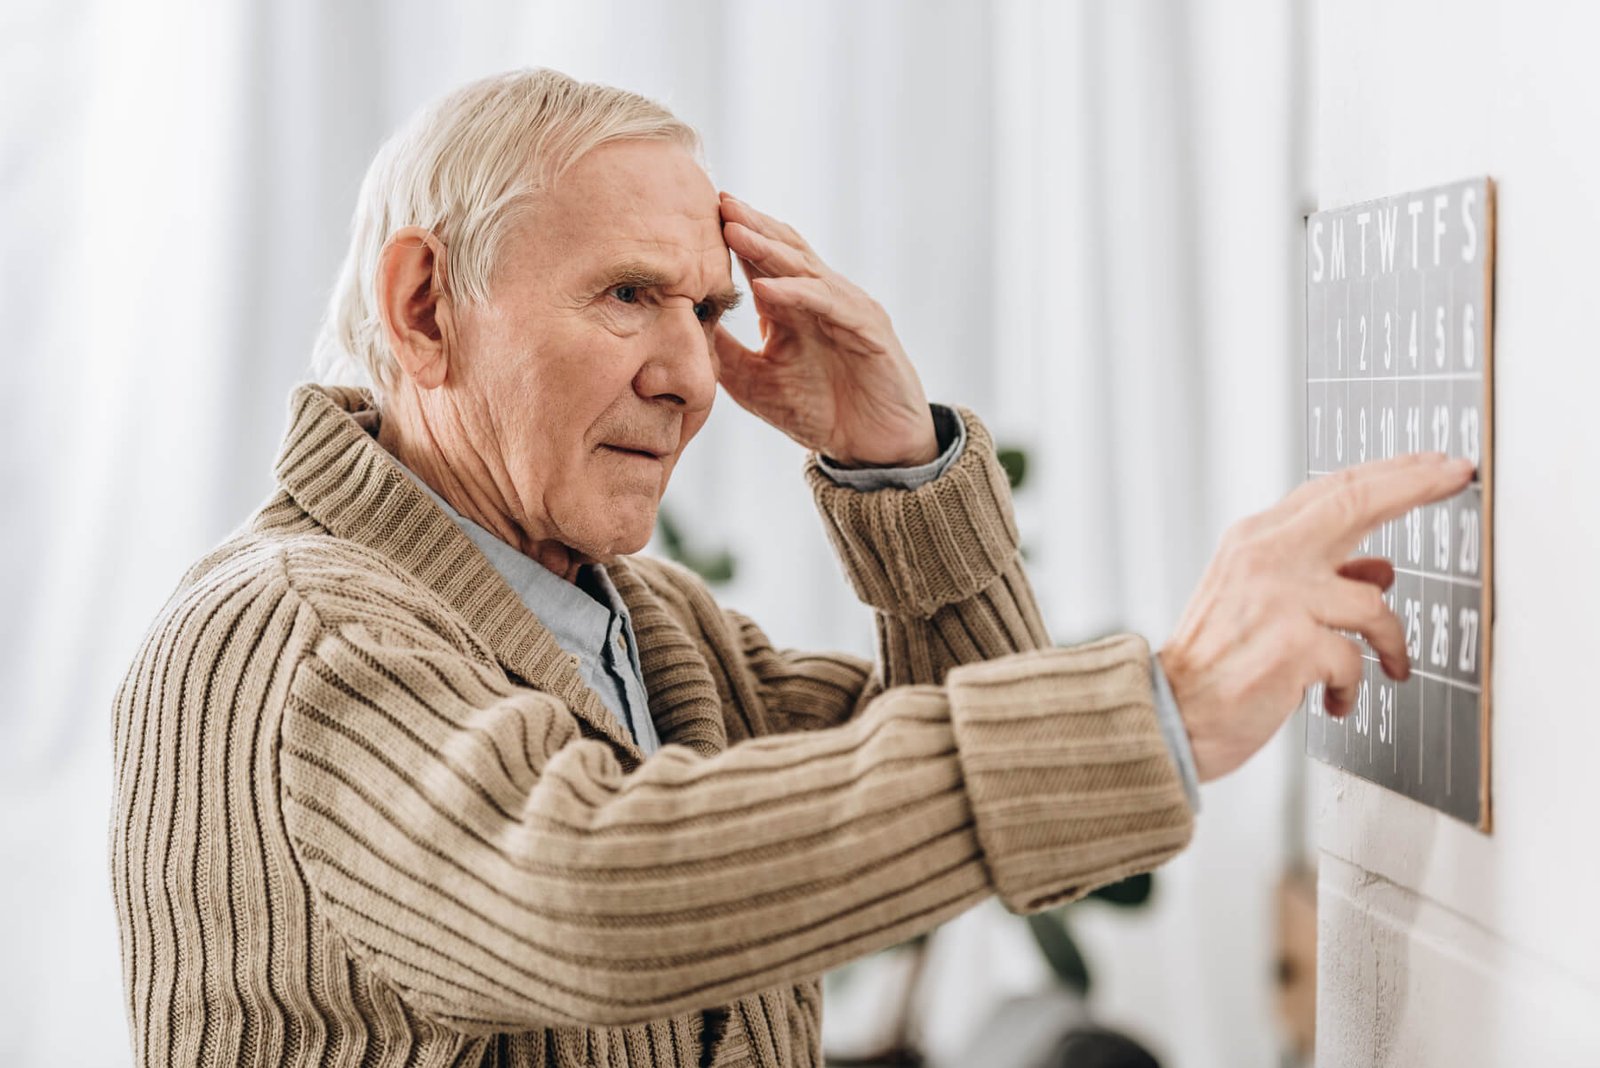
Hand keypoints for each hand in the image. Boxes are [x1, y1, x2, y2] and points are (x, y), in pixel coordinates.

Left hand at [713, 193, 937, 467]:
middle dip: (750, 224)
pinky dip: (796, 294)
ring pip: (804, 269)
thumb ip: (725, 353)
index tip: (696, 214)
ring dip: (767, 248)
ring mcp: (847, 309)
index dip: (733, 236)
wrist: (875, 447)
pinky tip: (765, 288)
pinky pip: (828, 305)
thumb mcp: (755, 383)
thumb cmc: (820, 412)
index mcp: (794, 306)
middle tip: (716, 200)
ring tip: (733, 229)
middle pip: (784, 249)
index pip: (761, 261)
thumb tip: (680, 328)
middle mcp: (821, 298)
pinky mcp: (868, 330)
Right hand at [1159, 452, 1475, 781]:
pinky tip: (1335, 698)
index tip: (1435, 465)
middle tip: (1454, 476)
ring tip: (1389, 665)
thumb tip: (1378, 570)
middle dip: (1415, 484)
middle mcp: (1264, 558)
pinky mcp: (1294, 647)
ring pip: (1373, 602)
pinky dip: (1352, 685)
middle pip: (1355, 502)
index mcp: (1253, 540)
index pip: (1331, 490)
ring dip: (1391, 641)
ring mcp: (1280, 600)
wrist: (1169, 714)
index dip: (1391, 473)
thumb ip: (1316, 576)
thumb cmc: (1214, 662)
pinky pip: (1356, 660)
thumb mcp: (1257, 601)